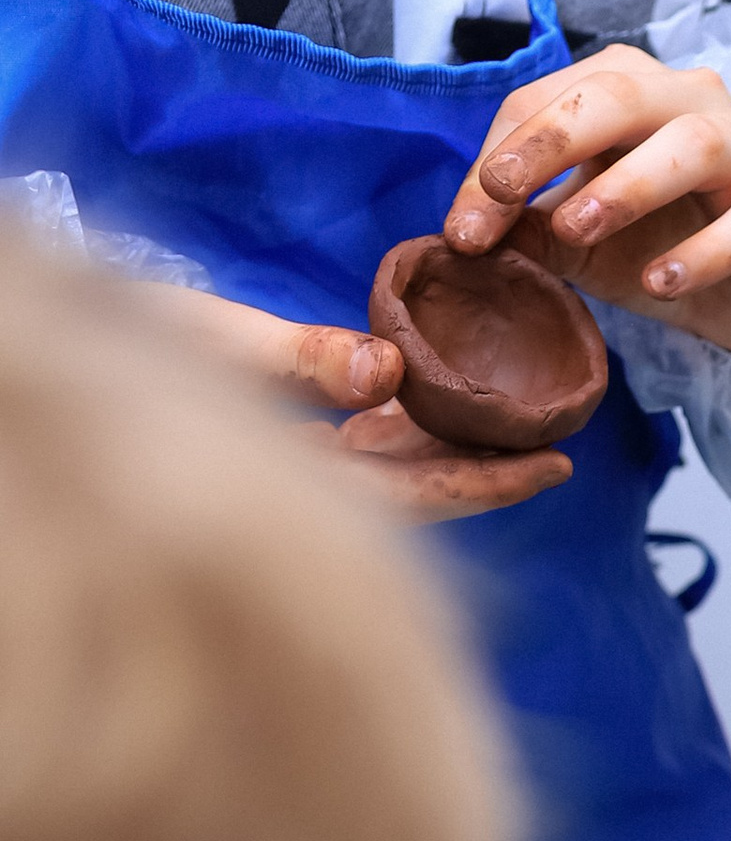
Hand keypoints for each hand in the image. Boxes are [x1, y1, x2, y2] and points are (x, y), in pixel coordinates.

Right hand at [143, 284, 569, 519]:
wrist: (56, 359)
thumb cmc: (119, 352)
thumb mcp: (210, 341)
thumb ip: (298, 359)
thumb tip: (388, 376)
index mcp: (294, 481)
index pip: (417, 498)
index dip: (490, 485)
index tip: (557, 466)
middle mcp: (301, 486)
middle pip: (419, 489)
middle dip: (489, 467)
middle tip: (563, 440)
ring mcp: (290, 467)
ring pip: (393, 469)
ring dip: (453, 448)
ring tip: (521, 423)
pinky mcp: (277, 440)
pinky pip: (359, 446)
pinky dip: (406, 428)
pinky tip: (435, 404)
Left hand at [449, 44, 730, 354]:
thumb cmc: (660, 244)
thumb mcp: (580, 238)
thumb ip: (529, 226)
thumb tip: (466, 233)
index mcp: (627, 90)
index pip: (550, 100)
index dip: (501, 158)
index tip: (464, 231)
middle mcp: (689, 99)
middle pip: (619, 92)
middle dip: (553, 138)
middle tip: (501, 191)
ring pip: (691, 143)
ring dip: (628, 185)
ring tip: (577, 230)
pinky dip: (705, 252)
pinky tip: (661, 282)